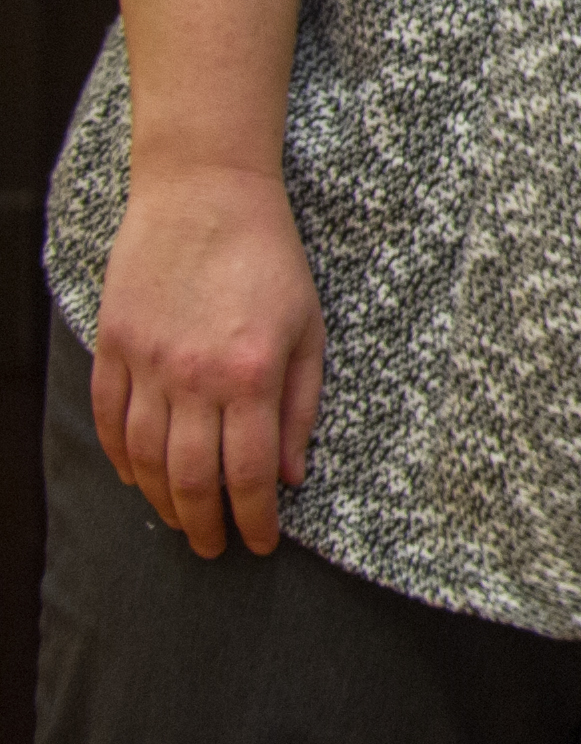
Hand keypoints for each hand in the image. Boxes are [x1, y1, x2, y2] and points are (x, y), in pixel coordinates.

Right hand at [91, 161, 327, 557]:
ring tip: (181, 523)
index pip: (250, 473)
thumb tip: (290, 475)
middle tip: (214, 547)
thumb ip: (299, 406)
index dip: (255, 519)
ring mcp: (146, 364)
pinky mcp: (113, 347)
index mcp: (252, 375)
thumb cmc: (269, 259)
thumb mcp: (308, 329)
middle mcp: (194, 378)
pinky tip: (137, 479)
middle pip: (191, 478)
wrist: (205, 195)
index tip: (258, 544)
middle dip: (205, 524)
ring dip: (162, 502)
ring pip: (145, 459)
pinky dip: (121, 458)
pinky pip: (108, 420)